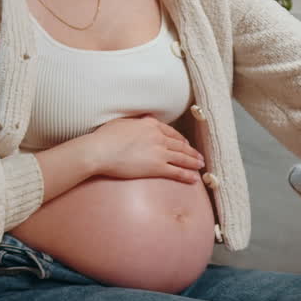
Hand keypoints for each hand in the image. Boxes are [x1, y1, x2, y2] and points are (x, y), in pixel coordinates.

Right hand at [85, 114, 204, 181]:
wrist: (100, 150)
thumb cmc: (105, 137)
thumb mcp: (122, 122)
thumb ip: (136, 122)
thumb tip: (143, 121)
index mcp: (150, 124)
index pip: (171, 132)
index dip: (181, 139)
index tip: (186, 144)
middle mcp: (158, 137)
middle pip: (180, 145)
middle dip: (191, 151)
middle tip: (199, 156)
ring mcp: (159, 152)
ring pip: (182, 157)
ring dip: (193, 162)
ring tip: (200, 166)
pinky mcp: (156, 167)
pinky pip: (176, 171)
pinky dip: (187, 175)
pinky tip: (194, 179)